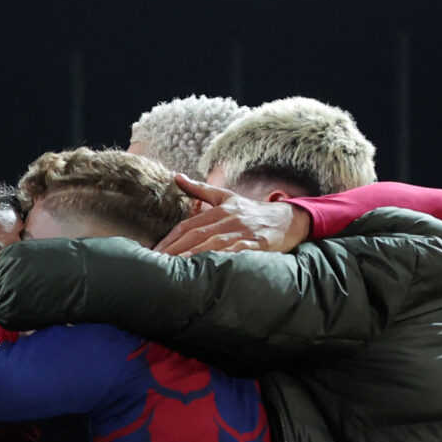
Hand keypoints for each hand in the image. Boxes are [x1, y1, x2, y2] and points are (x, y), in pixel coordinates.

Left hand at [156, 176, 309, 256]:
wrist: (288, 219)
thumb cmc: (251, 211)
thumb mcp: (226, 197)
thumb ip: (200, 190)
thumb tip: (177, 177)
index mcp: (219, 209)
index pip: (188, 225)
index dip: (170, 238)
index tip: (154, 251)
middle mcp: (229, 218)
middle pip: (197, 234)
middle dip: (175, 248)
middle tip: (157, 262)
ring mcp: (243, 231)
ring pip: (214, 242)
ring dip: (195, 252)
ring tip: (177, 263)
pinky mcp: (257, 242)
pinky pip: (237, 250)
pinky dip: (222, 257)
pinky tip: (209, 265)